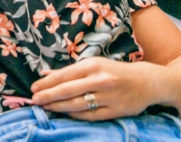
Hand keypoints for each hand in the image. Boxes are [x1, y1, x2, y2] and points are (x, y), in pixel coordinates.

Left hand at [31, 57, 157, 120]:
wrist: (147, 81)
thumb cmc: (115, 71)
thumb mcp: (93, 64)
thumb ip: (69, 71)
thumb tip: (44, 74)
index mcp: (93, 66)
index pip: (64, 75)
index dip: (46, 83)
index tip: (33, 89)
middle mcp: (100, 80)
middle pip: (68, 90)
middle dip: (48, 96)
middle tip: (35, 100)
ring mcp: (109, 96)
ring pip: (77, 104)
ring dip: (58, 107)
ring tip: (46, 107)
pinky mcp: (116, 110)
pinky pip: (90, 115)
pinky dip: (75, 115)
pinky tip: (65, 113)